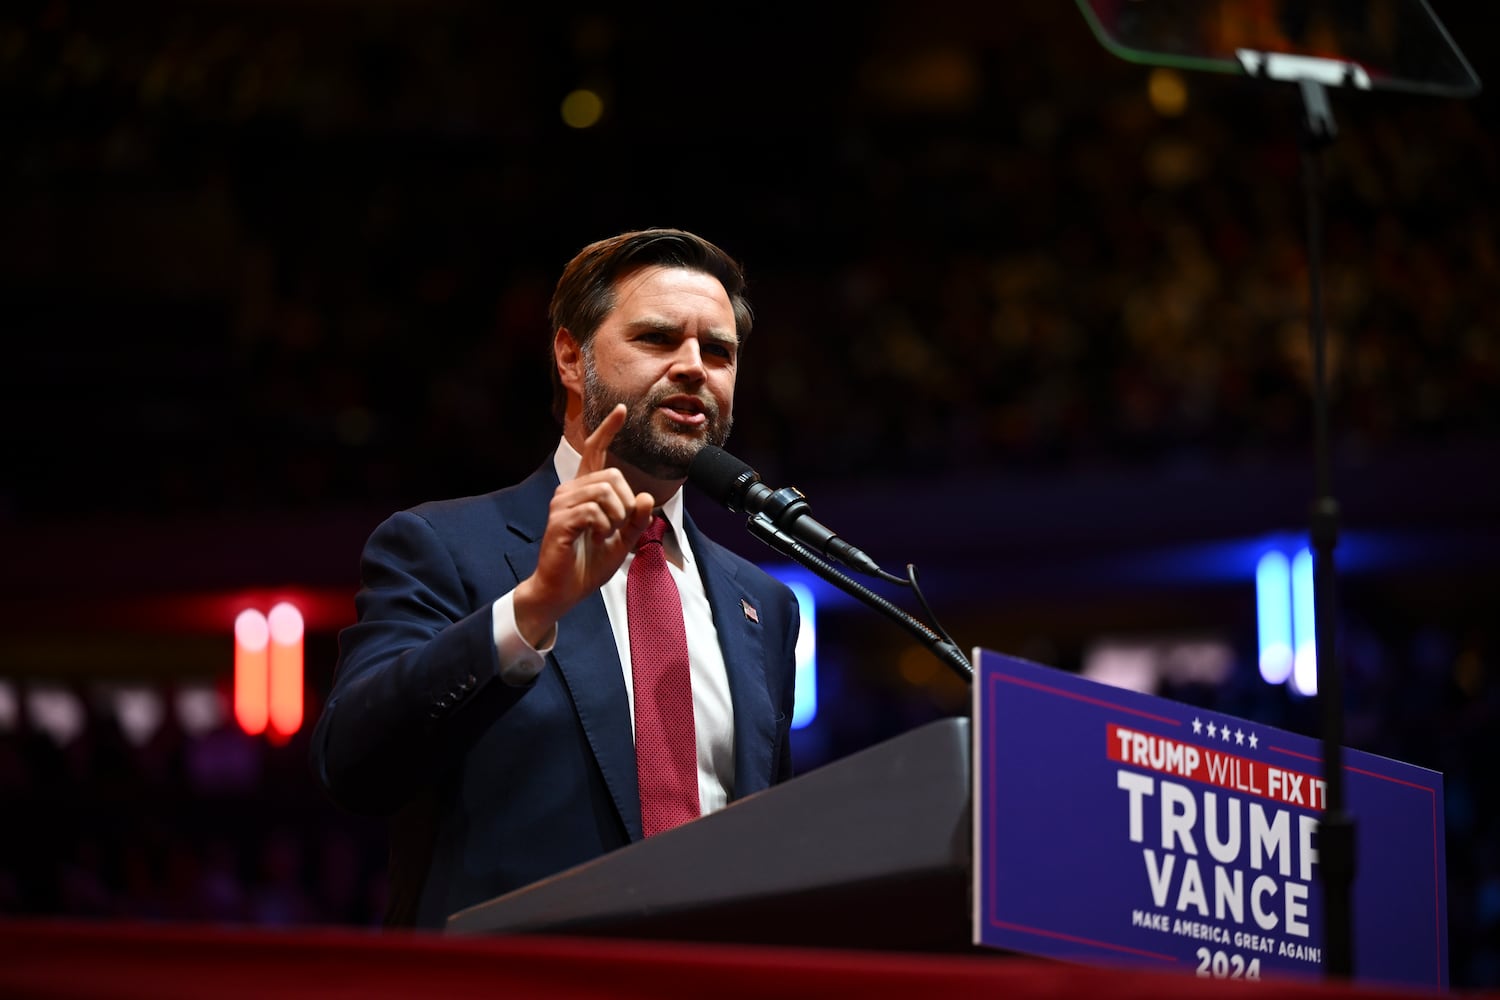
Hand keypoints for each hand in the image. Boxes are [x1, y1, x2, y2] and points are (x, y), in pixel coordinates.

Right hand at [513, 404, 653, 646]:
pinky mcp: (560, 520)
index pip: (595, 452)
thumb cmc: (588, 564)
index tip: (621, 409)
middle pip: (612, 476)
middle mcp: (570, 491)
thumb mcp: (622, 541)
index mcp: (585, 492)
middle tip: (618, 527)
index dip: (608, 430)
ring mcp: (562, 504)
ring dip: (616, 517)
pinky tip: (596, 537)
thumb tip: (644, 496)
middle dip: (626, 503)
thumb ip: (636, 520)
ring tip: (606, 534)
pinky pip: (594, 511)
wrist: (563, 590)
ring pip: (605, 492)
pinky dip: (605, 526)